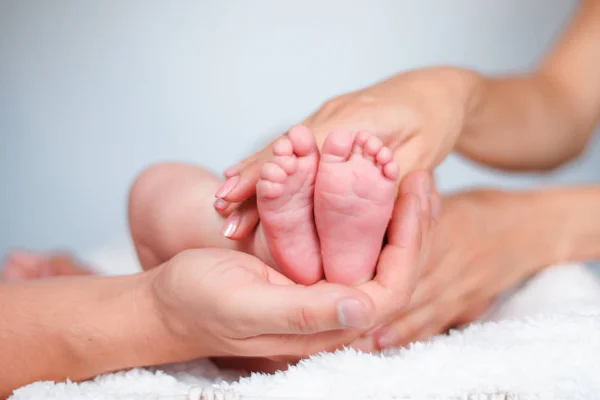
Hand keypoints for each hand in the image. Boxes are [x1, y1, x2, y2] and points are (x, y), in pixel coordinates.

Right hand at [152, 173, 435, 359]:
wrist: (167, 301)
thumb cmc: (198, 303)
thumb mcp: (247, 305)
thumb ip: (305, 312)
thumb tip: (366, 308)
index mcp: (325, 326)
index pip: (391, 289)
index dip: (410, 241)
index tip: (414, 193)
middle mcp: (331, 313)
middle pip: (392, 269)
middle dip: (410, 223)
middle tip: (421, 176)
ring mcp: (320, 293)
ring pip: (374, 253)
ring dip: (391, 214)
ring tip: (407, 174)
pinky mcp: (306, 275)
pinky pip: (347, 243)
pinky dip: (362, 212)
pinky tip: (370, 183)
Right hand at [214, 66, 477, 215]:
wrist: (438, 90)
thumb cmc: (434, 121)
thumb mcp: (421, 156)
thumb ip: (387, 183)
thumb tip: (360, 224)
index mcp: (354, 123)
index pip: (299, 151)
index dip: (267, 173)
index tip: (236, 194)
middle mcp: (333, 118)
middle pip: (282, 149)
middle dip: (250, 179)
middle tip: (220, 208)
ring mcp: (327, 120)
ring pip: (283, 149)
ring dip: (254, 174)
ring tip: (224, 202)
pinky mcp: (329, 126)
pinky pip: (295, 148)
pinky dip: (272, 165)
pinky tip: (250, 179)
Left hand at [354, 189, 555, 350]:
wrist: (534, 230)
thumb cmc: (484, 211)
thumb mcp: (449, 202)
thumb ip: (415, 210)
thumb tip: (379, 203)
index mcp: (442, 236)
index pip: (402, 254)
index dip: (372, 269)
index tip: (340, 281)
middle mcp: (448, 266)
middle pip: (403, 290)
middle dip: (370, 305)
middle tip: (337, 315)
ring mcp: (458, 290)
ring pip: (415, 312)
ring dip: (382, 326)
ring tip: (350, 336)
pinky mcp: (466, 306)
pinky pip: (434, 325)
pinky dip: (408, 335)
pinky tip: (382, 344)